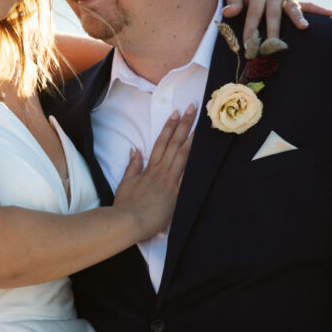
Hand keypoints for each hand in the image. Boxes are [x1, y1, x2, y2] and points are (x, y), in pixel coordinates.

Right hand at [114, 104, 196, 238]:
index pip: (161, 142)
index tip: (176, 112)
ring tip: (201, 126)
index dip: (169, 126)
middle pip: (175, 144)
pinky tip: (206, 156)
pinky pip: (189, 177)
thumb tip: (135, 149)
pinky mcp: (177, 195)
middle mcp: (162, 171)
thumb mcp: (125, 182)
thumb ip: (133, 165)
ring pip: (184, 156)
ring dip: (193, 140)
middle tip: (193, 109)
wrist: (129, 221)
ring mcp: (171, 182)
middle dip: (185, 125)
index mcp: (150, 167)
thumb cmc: (125, 204)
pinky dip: (197, 166)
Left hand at [221, 0, 331, 44]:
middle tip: (273, 46)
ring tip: (304, 27)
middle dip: (273, 31)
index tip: (248, 45)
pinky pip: (306, 5)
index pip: (254, 14)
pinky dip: (318, 9)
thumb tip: (228, 12)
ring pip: (292, 9)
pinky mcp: (290, 1)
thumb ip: (232, 2)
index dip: (250, 29)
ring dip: (298, 18)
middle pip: (274, 14)